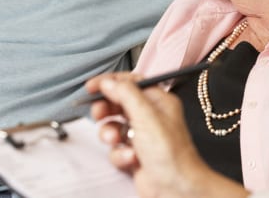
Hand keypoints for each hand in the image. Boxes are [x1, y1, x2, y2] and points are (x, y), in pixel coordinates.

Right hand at [87, 74, 248, 197]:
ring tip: (115, 140)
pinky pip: (116, 148)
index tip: (92, 87)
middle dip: (106, 110)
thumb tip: (108, 82)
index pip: (131, 83)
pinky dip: (119, 153)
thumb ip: (126, 94)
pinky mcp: (135, 154)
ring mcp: (142, 136)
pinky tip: (131, 159)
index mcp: (158, 101)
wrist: (176, 188)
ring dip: (110, 134)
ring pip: (114, 127)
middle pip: (119, 103)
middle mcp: (151, 116)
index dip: (111, 82)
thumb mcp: (146, 116)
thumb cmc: (171, 153)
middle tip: (99, 114)